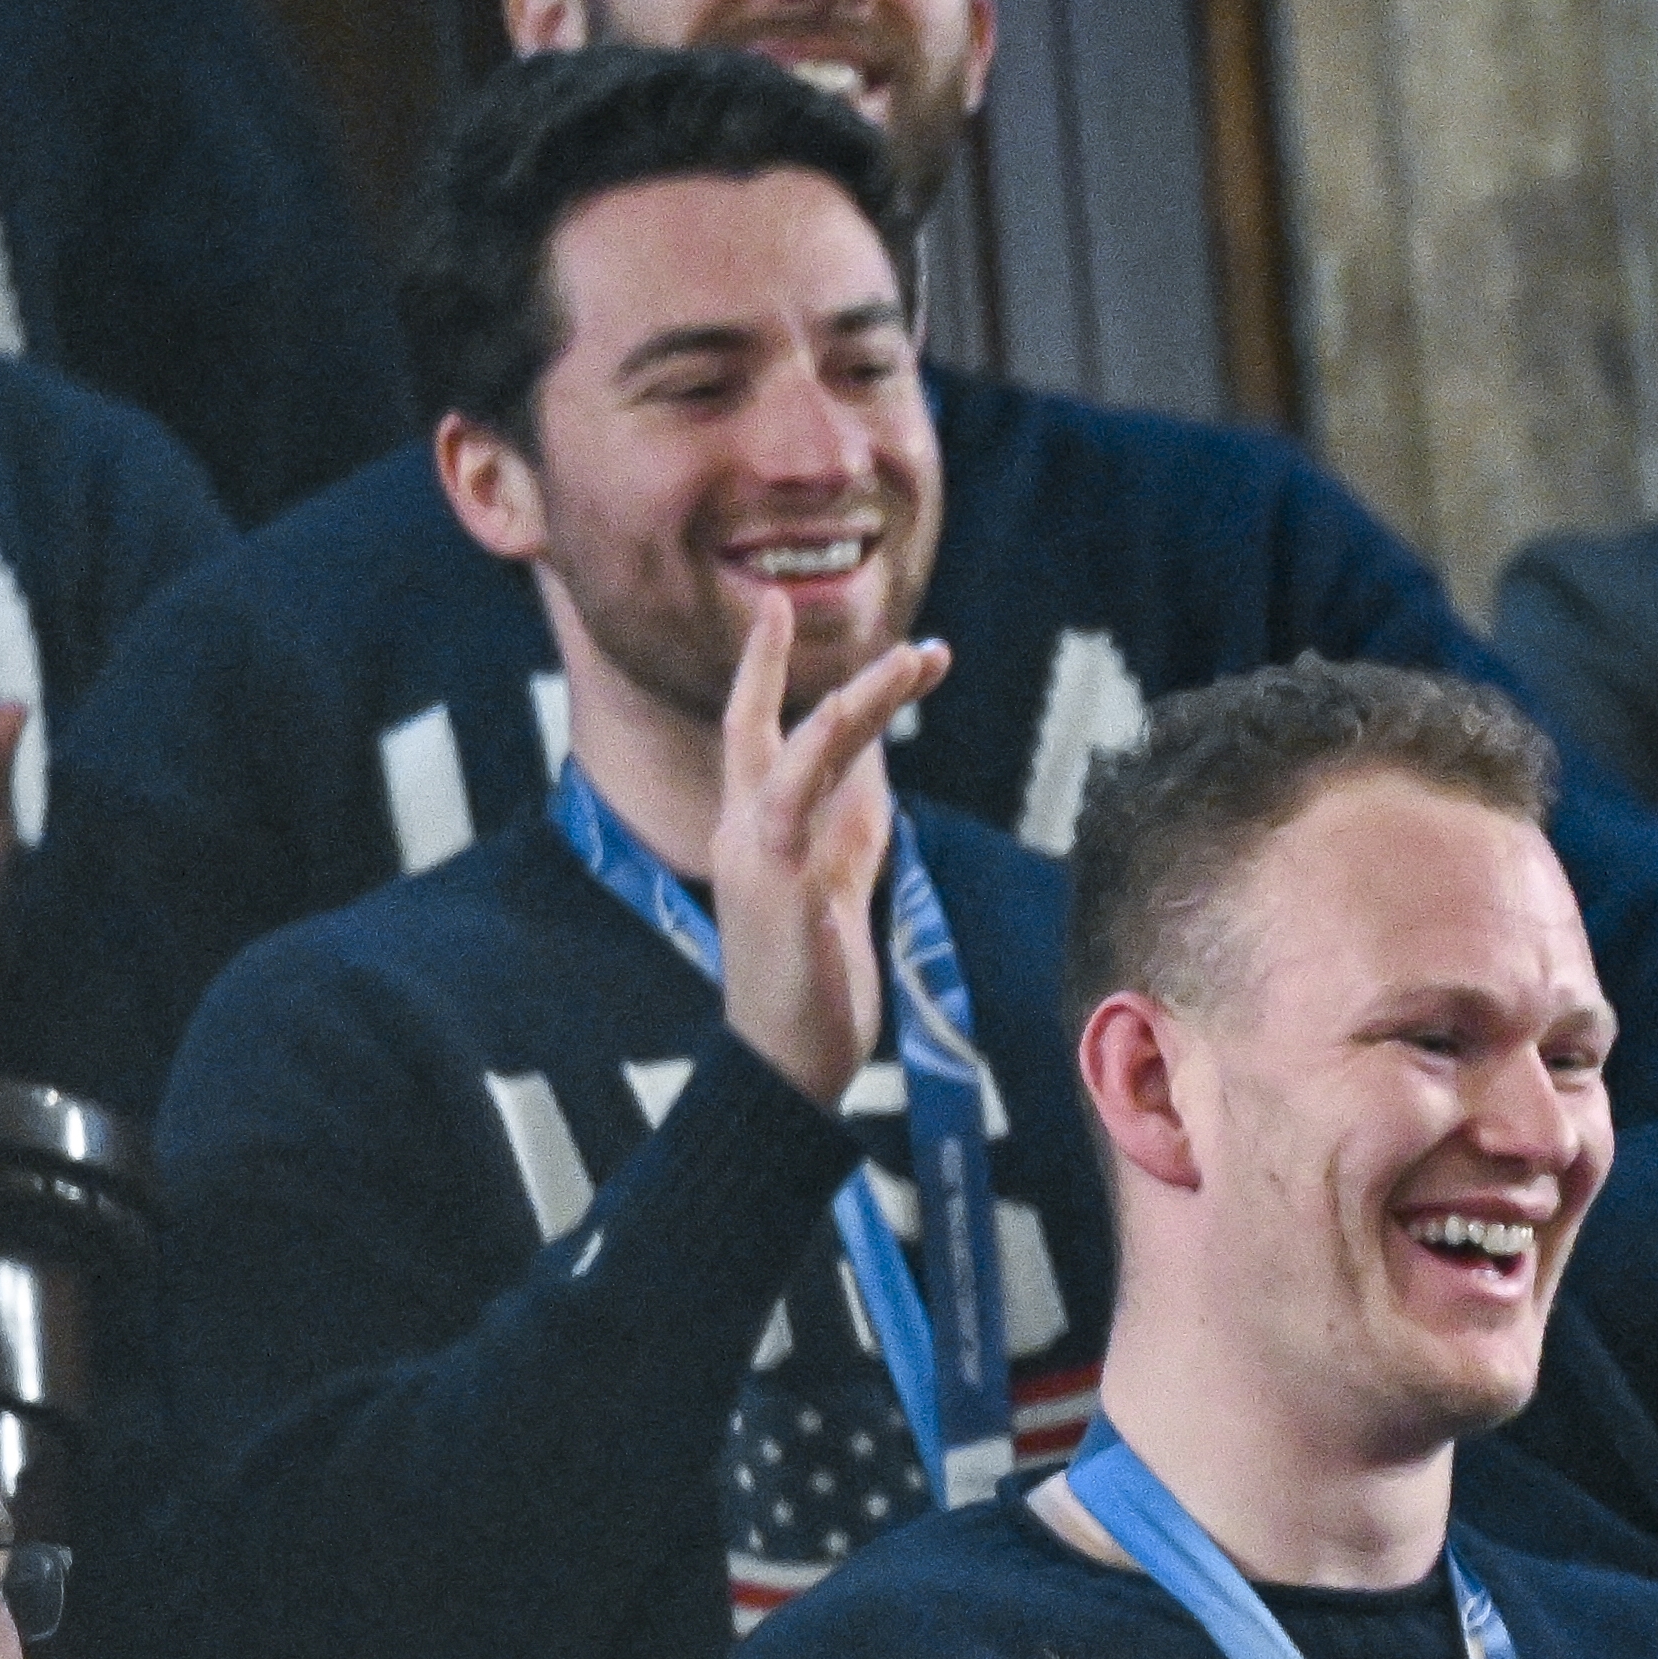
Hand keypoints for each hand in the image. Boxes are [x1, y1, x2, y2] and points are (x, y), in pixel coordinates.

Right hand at [705, 590, 943, 1112]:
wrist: (784, 1061)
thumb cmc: (814, 982)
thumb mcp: (840, 884)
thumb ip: (851, 822)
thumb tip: (874, 764)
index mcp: (754, 830)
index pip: (755, 734)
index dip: (765, 671)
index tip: (776, 610)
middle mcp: (742, 828)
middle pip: (755, 722)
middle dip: (775, 659)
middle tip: (788, 596)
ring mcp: (753, 852)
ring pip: (801, 748)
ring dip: (863, 698)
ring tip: (915, 658)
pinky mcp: (778, 881)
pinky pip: (802, 802)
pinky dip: (840, 757)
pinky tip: (877, 722)